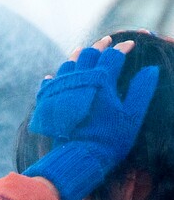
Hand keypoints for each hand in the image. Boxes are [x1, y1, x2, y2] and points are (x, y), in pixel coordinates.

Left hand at [23, 36, 158, 199]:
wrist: (79, 157)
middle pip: (88, 54)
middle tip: (106, 42)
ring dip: (77, 56)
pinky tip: (54, 76)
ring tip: (82, 52)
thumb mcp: (132, 117)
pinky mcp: (48, 102)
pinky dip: (54, 77)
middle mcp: (79, 80)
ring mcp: (61, 90)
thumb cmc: (109, 139)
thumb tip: (151, 70)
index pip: (113, 55)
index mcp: (101, 81)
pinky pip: (48, 83)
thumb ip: (142, 91)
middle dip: (99, 46)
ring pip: (67, 64)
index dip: (122, 48)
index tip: (130, 45)